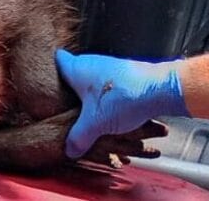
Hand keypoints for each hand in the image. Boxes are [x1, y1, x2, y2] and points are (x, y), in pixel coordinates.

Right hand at [55, 48, 188, 159]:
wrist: (161, 89)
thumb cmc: (123, 98)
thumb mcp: (94, 124)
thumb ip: (78, 137)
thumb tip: (70, 149)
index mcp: (78, 70)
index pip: (58, 59)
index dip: (51, 67)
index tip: (47, 76)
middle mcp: (92, 65)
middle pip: (75, 73)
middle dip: (71, 91)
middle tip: (66, 105)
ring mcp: (110, 69)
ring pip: (95, 83)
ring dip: (93, 99)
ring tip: (93, 115)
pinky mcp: (126, 77)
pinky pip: (111, 89)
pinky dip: (109, 102)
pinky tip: (114, 116)